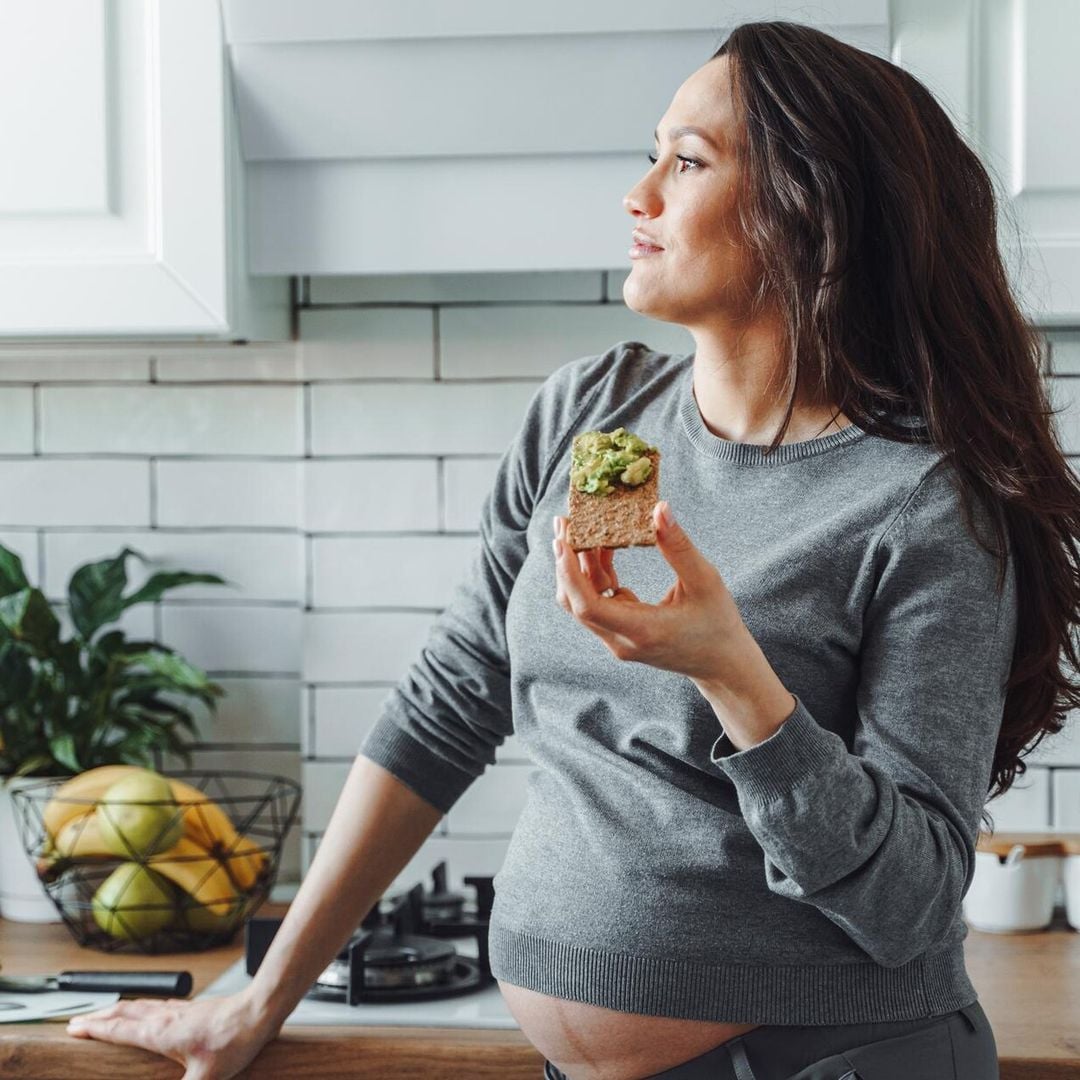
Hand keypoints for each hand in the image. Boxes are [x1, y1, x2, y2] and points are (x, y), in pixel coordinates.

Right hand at [65, 989, 275, 1079]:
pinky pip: (158, 1005)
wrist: (259, 1011)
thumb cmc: (234, 1042)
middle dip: (99, 1017)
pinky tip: (149, 1012)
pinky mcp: (193, 1009)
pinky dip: (142, 1007)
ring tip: (106, 1015)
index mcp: (159, 1032)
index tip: (73, 1029)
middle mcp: (165, 1016)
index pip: (118, 1028)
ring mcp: (179, 1010)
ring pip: (141, 1005)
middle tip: (78, 1022)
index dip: (94, 1028)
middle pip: (124, 1011)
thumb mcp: (203, 1079)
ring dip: (119, 1010)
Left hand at [552, 501, 747, 683]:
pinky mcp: (621, 632)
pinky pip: (598, 602)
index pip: (588, 605)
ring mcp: (618, 639)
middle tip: (564, 523)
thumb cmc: (717, 624)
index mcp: (641, 630)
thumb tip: (659, 510)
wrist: (721, 664)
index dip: (570, 572)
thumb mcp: (705, 581)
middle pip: (575, 602)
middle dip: (565, 562)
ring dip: (579, 567)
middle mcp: (621, 640)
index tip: (562, 540)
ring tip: (581, 529)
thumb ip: (679, 547)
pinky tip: (604, 548)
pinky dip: (596, 576)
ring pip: (583, 602)